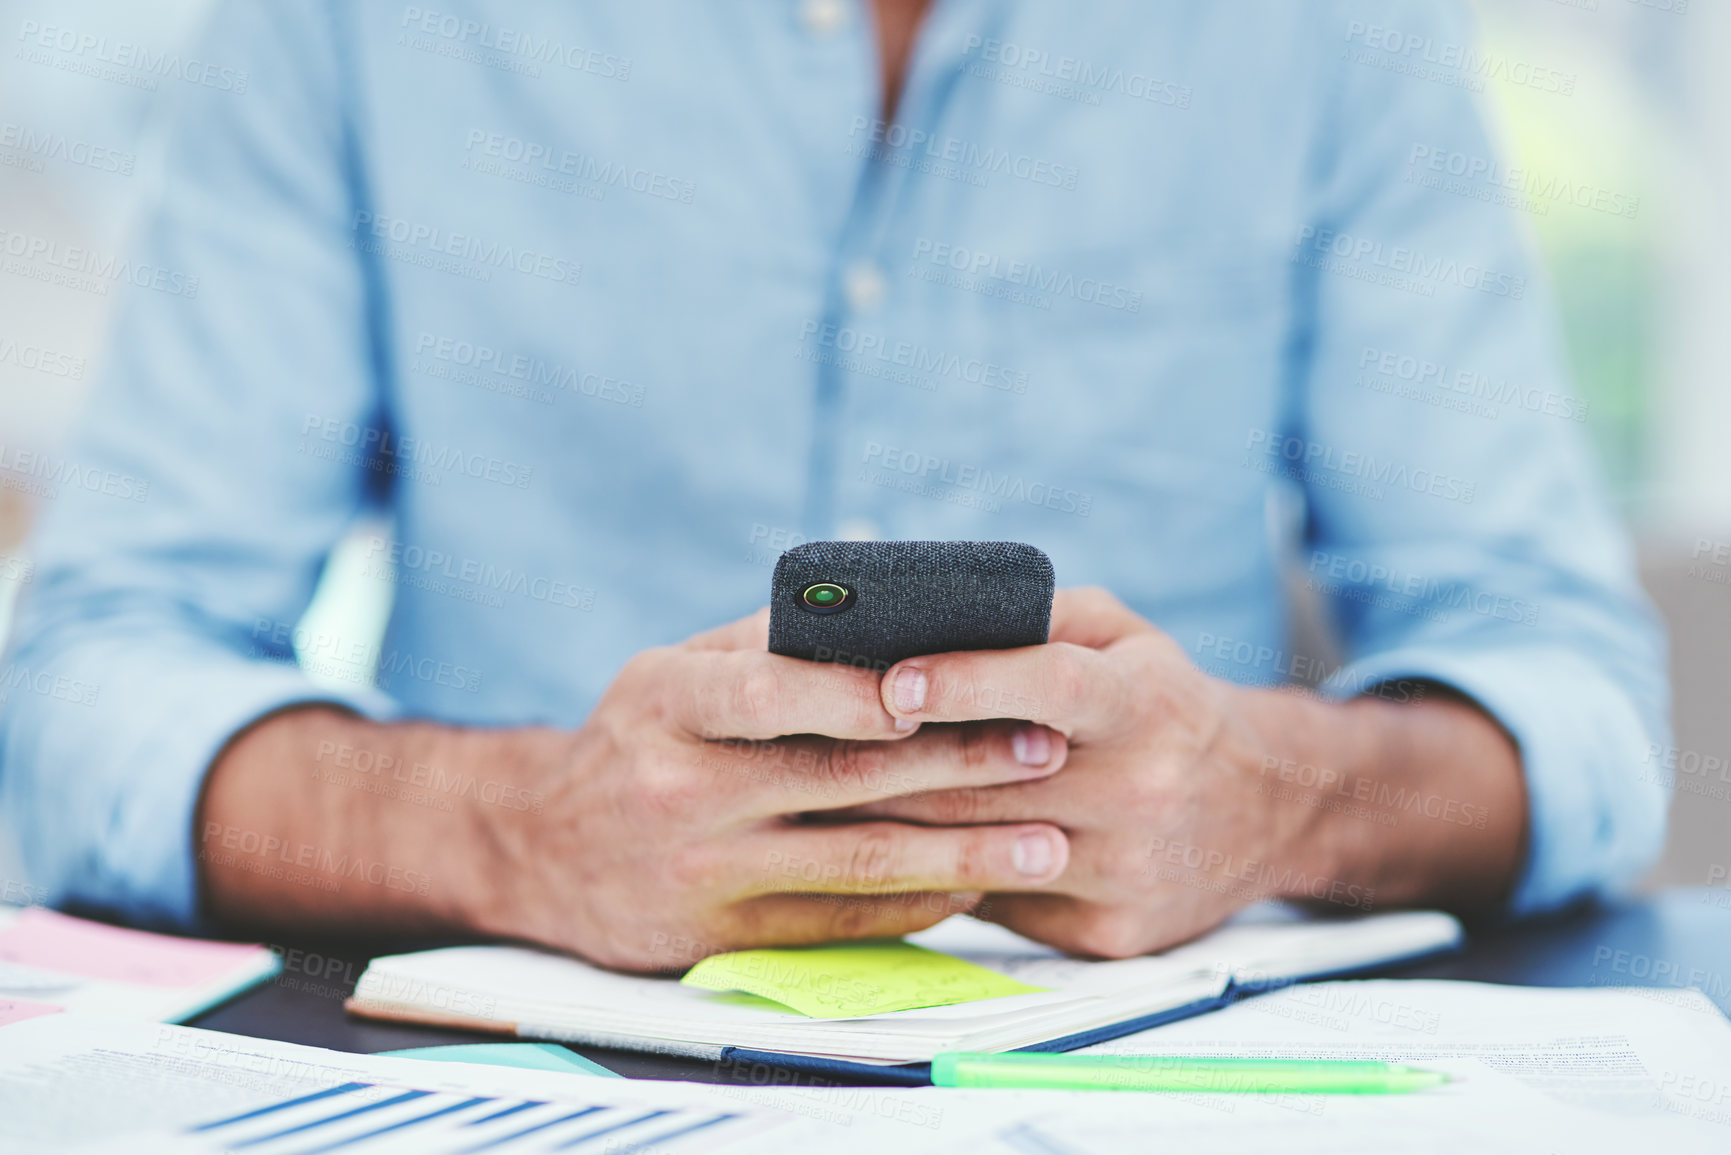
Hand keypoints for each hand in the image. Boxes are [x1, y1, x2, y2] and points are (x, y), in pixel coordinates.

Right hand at [475, 609, 1071, 969]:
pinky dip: (916, 903)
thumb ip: (764, 647)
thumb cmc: (632, 739)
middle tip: (1046, 747)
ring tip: (1048, 842)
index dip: (859, 691)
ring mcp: (703, 873)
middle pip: (840, 780)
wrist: (535, 851)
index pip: (770, 693)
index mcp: (666, 702)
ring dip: (963, 853)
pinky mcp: (721, 937)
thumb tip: (884, 616)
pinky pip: (840, 923)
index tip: (955, 680)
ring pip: (856, 863)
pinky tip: (979, 885)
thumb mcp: (666, 674)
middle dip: (957, 763)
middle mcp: (680, 789)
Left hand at [825, 589, 1329, 957]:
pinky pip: (992, 901)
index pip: (1049, 688)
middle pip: (990, 778)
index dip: (967, 681)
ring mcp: (1123, 870)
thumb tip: (929, 607)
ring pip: (977, 849)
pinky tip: (874, 849)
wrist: (1265, 811)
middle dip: (889, 758)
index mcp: (1146, 705)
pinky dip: (931, 872)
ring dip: (889, 821)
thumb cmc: (1164, 704)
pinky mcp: (1105, 931)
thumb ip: (1039, 618)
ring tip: (814, 792)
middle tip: (804, 738)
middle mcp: (1141, 790)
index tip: (891, 680)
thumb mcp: (1125, 638)